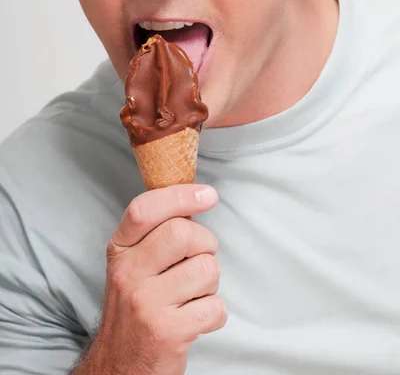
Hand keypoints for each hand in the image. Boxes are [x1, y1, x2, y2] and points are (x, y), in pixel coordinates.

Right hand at [73, 184, 225, 374]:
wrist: (120, 366)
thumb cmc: (136, 307)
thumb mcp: (133, 265)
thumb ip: (157, 233)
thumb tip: (198, 197)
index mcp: (120, 251)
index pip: (145, 209)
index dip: (180, 195)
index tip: (208, 195)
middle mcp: (127, 274)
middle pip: (183, 233)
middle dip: (205, 243)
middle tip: (197, 260)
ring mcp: (145, 303)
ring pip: (206, 268)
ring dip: (210, 282)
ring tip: (192, 295)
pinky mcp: (167, 332)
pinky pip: (215, 306)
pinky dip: (214, 313)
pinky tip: (195, 318)